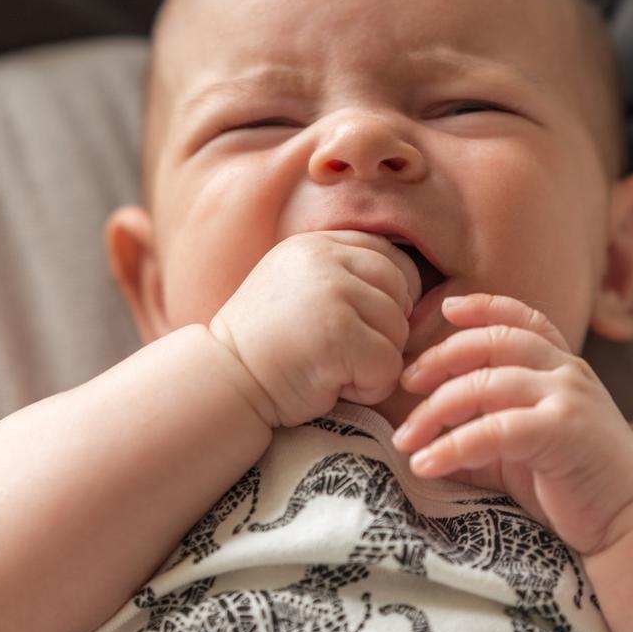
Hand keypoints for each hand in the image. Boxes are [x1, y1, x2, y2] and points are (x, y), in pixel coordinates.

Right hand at [208, 230, 421, 428]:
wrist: (223, 380)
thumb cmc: (265, 346)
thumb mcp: (297, 288)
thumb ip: (341, 275)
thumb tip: (409, 289)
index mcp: (317, 243)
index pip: (389, 256)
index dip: (392, 294)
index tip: (364, 324)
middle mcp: (326, 259)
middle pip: (402, 289)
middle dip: (385, 329)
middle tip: (343, 351)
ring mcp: (333, 293)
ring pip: (398, 330)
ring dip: (373, 362)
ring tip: (330, 368)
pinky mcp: (340, 334)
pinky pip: (388, 364)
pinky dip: (367, 388)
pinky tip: (331, 385)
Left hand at [390, 293, 632, 554]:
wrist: (630, 521)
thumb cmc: (570, 480)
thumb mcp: (518, 442)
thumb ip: (479, 423)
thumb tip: (418, 429)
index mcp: (559, 364)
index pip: (521, 318)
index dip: (483, 306)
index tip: (445, 308)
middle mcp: (566, 371)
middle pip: (490, 343)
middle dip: (439, 360)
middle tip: (404, 383)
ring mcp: (568, 397)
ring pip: (484, 384)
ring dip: (434, 412)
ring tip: (405, 440)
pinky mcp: (564, 431)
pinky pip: (494, 429)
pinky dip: (453, 446)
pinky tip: (426, 464)